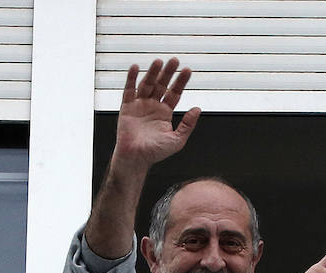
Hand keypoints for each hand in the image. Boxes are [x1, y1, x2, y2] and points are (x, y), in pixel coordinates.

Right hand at [112, 58, 200, 173]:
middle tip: (174, 60)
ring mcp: (139, 105)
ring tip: (159, 61)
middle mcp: (152, 106)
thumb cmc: (156, 152)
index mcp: (165, 113)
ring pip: (147, 84)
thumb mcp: (177, 139)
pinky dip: (132, 78)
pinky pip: (129, 90)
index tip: (187, 70)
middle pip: (161, 85)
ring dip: (152, 72)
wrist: (137, 158)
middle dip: (168, 73)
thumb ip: (188, 124)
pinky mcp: (127, 107)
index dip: (180, 82)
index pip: (174, 93)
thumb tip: (198, 109)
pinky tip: (136, 68)